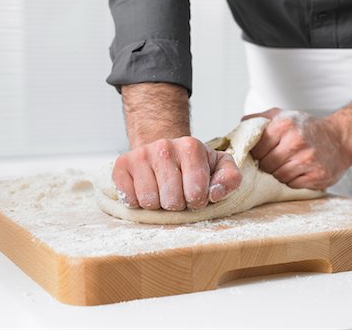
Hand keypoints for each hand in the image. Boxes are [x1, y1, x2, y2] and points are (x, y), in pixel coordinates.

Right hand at [112, 137, 241, 210]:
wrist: (164, 150)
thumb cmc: (195, 165)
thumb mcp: (220, 167)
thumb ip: (230, 179)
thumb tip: (215, 193)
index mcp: (191, 147)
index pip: (196, 193)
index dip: (197, 202)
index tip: (196, 195)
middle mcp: (164, 146)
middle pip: (171, 200)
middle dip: (177, 205)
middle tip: (178, 195)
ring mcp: (140, 154)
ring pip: (149, 201)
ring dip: (158, 205)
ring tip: (162, 193)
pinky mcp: (122, 165)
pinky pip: (128, 199)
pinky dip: (137, 203)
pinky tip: (145, 191)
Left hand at [242, 108, 349, 189]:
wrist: (340, 138)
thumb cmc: (306, 128)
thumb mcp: (282, 115)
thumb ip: (258, 119)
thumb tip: (239, 127)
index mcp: (283, 125)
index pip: (256, 149)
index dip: (256, 154)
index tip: (261, 154)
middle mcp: (296, 141)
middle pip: (265, 165)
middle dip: (266, 165)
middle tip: (273, 161)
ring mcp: (307, 160)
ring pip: (277, 177)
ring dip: (278, 174)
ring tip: (286, 165)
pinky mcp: (317, 175)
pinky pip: (292, 185)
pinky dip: (291, 181)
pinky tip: (298, 172)